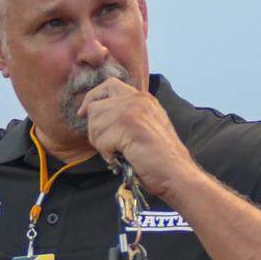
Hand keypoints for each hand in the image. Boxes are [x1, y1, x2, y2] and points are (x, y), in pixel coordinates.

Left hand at [76, 77, 201, 198]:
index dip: (92, 98)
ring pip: (95, 124)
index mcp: (142, 98)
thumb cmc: (159, 159)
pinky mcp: (128, 126)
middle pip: (95, 106)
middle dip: (94, 129)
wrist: (176, 173)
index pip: (108, 86)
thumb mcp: (144, 127)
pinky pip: (100, 139)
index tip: (84, 114)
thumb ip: (125, 116)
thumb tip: (95, 116)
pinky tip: (121, 158)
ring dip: (100, 144)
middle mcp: (137, 99)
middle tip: (106, 146)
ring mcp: (133, 111)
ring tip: (118, 154)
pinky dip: (107, 154)